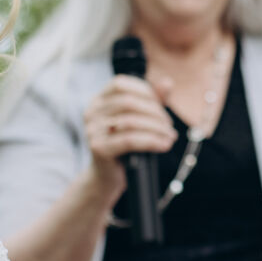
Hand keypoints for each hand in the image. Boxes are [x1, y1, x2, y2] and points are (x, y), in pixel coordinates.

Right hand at [84, 75, 175, 192]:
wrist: (108, 178)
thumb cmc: (125, 147)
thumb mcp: (138, 121)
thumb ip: (151, 101)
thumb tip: (167, 83)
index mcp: (98, 101)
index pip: (120, 84)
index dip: (144, 91)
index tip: (160, 106)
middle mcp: (91, 112)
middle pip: (128, 102)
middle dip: (154, 112)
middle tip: (168, 126)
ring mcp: (92, 130)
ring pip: (130, 121)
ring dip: (156, 128)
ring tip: (169, 136)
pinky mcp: (98, 148)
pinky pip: (129, 140)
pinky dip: (151, 141)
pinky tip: (164, 145)